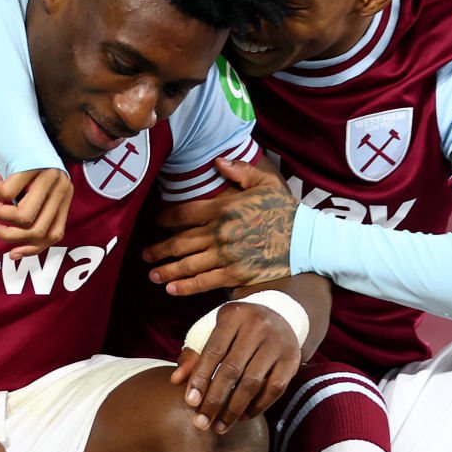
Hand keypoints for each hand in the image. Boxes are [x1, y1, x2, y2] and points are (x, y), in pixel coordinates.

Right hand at [0, 168, 72, 257]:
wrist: (24, 121)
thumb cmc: (26, 159)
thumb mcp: (34, 186)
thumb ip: (31, 210)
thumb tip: (15, 251)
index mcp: (64, 197)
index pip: (54, 233)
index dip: (33, 249)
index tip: (11, 254)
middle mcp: (61, 189)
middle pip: (37, 230)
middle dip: (8, 235)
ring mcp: (49, 178)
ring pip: (23, 216)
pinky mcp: (32, 166)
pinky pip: (7, 193)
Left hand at [143, 156, 296, 295]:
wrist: (305, 239)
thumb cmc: (284, 210)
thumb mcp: (265, 182)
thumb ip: (239, 170)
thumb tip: (217, 162)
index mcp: (222, 207)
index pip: (183, 213)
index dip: (165, 218)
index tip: (156, 222)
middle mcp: (219, 232)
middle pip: (179, 242)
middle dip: (158, 249)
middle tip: (145, 255)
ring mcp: (226, 255)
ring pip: (187, 264)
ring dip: (166, 270)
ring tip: (152, 275)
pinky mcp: (235, 275)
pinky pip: (204, 282)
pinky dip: (185, 286)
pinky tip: (171, 289)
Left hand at [171, 300, 303, 433]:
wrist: (280, 314)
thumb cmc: (237, 329)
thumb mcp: (213, 331)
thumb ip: (194, 355)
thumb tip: (175, 380)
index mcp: (233, 315)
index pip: (213, 351)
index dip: (200, 378)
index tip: (189, 402)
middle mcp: (258, 325)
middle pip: (232, 370)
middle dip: (215, 400)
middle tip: (201, 423)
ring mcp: (278, 342)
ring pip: (253, 382)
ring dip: (234, 410)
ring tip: (219, 426)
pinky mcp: (292, 359)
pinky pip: (274, 389)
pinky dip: (257, 407)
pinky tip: (243, 417)